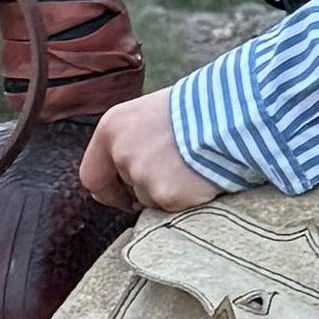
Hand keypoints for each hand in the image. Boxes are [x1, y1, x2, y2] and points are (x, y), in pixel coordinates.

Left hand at [80, 89, 221, 213]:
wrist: (227, 116)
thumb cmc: (192, 110)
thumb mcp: (148, 115)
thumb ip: (131, 141)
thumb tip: (124, 172)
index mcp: (111, 129)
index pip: (91, 175)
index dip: (107, 190)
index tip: (121, 196)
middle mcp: (121, 154)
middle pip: (126, 189)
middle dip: (145, 188)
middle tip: (170, 175)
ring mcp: (143, 177)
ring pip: (150, 200)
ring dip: (167, 191)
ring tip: (189, 167)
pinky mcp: (166, 196)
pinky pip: (171, 208)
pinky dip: (185, 198)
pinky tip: (198, 177)